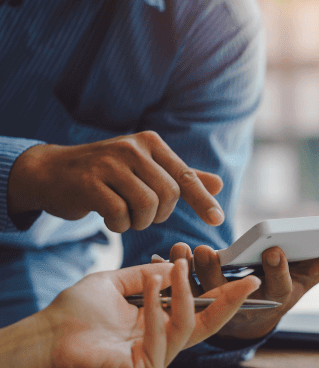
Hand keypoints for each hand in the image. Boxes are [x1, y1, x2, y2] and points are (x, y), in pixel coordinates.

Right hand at [8, 131, 224, 231]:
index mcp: (150, 143)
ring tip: (125, 215)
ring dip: (139, 221)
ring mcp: (108, 163)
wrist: (51, 172)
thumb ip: (180, 177)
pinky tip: (109, 218)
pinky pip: (120, 214)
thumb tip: (218, 184)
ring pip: (147, 206)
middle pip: (168, 196)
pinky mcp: (88, 182)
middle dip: (160, 215)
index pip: (185, 176)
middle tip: (142, 214)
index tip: (217, 220)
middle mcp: (131, 148)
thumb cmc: (105, 174)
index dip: (202, 201)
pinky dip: (119, 225)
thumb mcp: (144, 169)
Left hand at [37, 260, 260, 367]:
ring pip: (187, 326)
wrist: (47, 337)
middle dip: (231, 302)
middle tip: (249, 280)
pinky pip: (164, 337)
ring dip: (186, 294)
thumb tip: (176, 266)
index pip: (198, 310)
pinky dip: (158, 310)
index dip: (221, 294)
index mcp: (157, 325)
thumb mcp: (116, 283)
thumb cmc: (74, 314)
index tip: (240, 275)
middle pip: (208, 324)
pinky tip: (151, 289)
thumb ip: (147, 275)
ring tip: (179, 267)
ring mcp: (156, 359)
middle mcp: (162, 343)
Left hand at [159, 239, 318, 339]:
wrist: (250, 317)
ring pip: (200, 293)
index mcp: (275, 297)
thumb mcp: (306, 277)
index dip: (277, 270)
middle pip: (230, 292)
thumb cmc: (280, 288)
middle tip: (207, 250)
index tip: (273, 249)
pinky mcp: (193, 304)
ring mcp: (218, 308)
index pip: (279, 286)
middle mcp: (246, 306)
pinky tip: (165, 254)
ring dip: (189, 271)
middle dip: (217, 272)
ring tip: (184, 248)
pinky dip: (172, 273)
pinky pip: (180, 291)